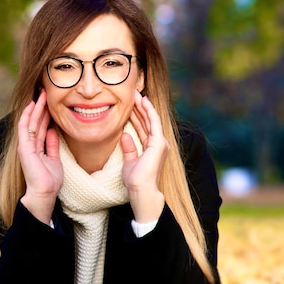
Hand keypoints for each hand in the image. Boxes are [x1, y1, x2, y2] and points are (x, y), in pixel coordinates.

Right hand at [17, 89, 62, 224]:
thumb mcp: (54, 158)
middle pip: (36, 121)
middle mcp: (29, 145)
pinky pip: (25, 128)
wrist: (44, 193)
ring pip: (31, 121)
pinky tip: (31, 105)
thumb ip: (52, 144)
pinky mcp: (23, 147)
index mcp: (37, 148)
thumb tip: (54, 131)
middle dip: (41, 106)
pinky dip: (27, 115)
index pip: (42, 127)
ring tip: (41, 94)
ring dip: (35, 107)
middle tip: (45, 91)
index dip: (46, 114)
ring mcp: (25, 145)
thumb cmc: (49, 180)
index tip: (51, 101)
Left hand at [121, 91, 168, 222]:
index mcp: (151, 147)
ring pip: (151, 119)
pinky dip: (149, 111)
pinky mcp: (159, 143)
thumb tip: (124, 135)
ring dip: (143, 105)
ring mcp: (160, 142)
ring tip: (136, 93)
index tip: (129, 103)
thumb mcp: (129, 161)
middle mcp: (157, 143)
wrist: (141, 190)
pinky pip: (154, 123)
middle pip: (147, 120)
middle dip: (139, 107)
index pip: (143, 126)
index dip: (136, 114)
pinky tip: (144, 101)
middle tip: (132, 93)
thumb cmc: (136, 180)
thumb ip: (129, 148)